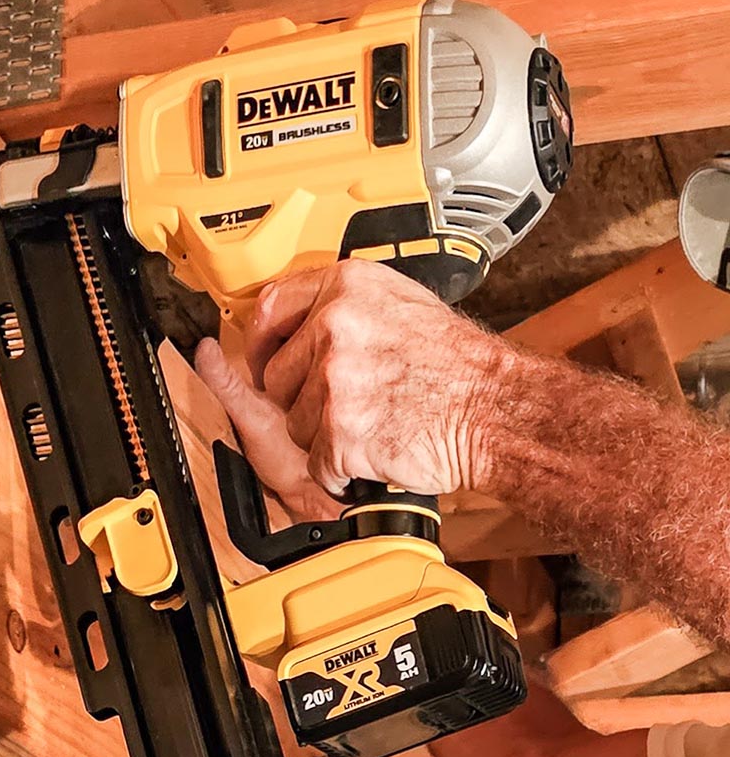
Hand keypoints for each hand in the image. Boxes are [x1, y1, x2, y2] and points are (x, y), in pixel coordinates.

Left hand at [196, 259, 506, 498]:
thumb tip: (296, 320)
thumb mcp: (400, 304)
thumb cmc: (459, 365)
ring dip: (323, 436)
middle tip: (345, 405)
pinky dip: (340, 468)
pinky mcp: (339, 431)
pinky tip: (375, 450)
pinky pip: (316, 462)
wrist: (497, 411)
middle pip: (274, 377)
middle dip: (299, 400)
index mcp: (345, 288)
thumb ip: (343, 306)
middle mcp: (333, 327)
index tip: (262, 361)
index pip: (269, 308)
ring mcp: (334, 380)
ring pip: (292, 424)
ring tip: (372, 423)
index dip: (260, 342)